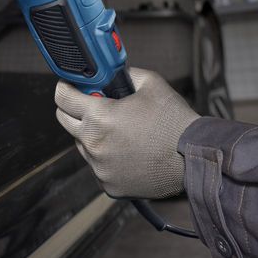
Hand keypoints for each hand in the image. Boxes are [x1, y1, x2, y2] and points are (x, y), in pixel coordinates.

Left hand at [54, 68, 199, 198]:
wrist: (195, 159)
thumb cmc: (174, 121)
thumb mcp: (150, 83)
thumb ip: (123, 74)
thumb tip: (110, 72)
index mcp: (98, 116)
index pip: (62, 97)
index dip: (66, 87)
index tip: (71, 86)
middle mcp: (93, 144)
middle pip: (64, 120)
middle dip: (74, 109)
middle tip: (92, 104)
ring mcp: (100, 167)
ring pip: (82, 145)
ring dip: (92, 135)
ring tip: (119, 130)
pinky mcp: (109, 185)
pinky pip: (97, 166)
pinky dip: (106, 157)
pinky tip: (126, 150)